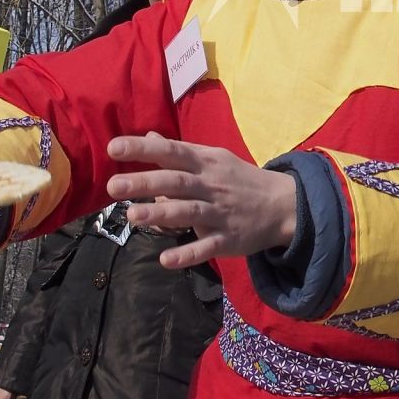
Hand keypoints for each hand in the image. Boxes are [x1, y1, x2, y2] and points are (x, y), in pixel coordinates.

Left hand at [105, 134, 296, 269]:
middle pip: (176, 181)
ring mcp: (220, 212)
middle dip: (145, 182)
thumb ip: (180, 152)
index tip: (113, 147)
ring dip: (161, 214)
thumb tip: (149, 137)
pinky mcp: (228, 239)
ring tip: (133, 217)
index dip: (143, 149)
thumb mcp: (214, 159)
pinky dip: (187, 254)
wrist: (284, 204)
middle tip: (114, 187)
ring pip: (188, 212)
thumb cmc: (240, 180)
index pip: (172, 152)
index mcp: (206, 162)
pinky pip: (206, 246)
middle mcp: (211, 185)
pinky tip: (165, 260)